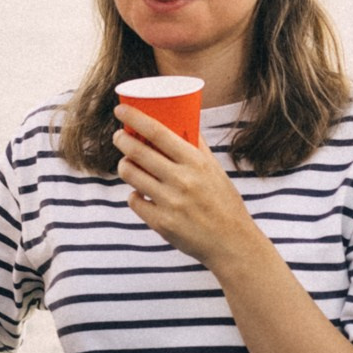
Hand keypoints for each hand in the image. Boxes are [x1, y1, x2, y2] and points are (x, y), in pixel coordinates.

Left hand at [114, 103, 268, 270]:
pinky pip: (134, 201)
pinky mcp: (161, 223)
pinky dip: (134, 195)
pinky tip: (139, 193)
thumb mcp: (215, 170)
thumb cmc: (224, 203)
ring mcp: (170, 202)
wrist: (232, 243)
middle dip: (122, 140)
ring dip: (124, 165)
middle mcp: (182, 180)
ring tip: (127, 163)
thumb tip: (185, 120)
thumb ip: (198, 147)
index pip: (158, 132)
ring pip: (131, 175)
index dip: (135, 118)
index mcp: (196, 162)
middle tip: (119, 136)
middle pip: (138, 152)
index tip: (121, 109)